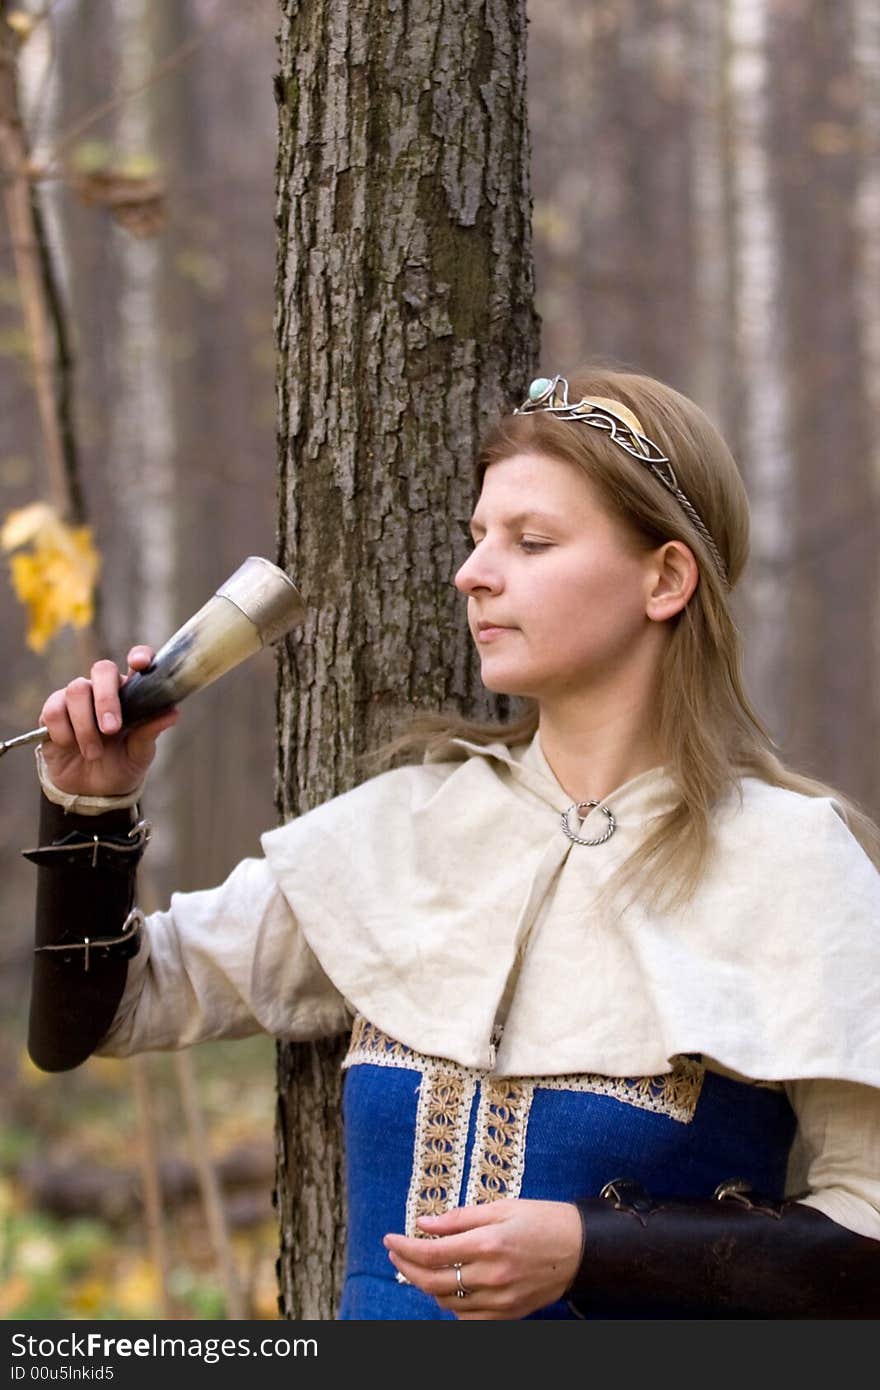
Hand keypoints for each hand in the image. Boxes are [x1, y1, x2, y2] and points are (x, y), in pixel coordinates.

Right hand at [38, 646, 179, 797]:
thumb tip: (173, 713)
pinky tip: (70, 746)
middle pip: (102, 669)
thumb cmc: (121, 766)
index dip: (140, 655)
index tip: (140, 663)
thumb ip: (150, 732)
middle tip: (111, 729)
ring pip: (76, 690)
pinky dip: (63, 732)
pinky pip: (53, 710)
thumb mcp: (140, 754)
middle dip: (106, 699)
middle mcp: (104, 690)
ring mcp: (77, 699)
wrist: (91, 792)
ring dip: (85, 725)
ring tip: (93, 753)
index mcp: (132, 694)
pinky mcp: (53, 712)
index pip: (137, 662)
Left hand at [383, 1199, 583, 1319]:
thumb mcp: (502, 1207)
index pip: (432, 1253)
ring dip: (426, 1286)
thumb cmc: (542, 1220)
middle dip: (407, 1267)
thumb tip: (424, 1224)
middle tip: (396, 1253)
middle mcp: (492, 1275)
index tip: (390, 1239)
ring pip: (447, 1301)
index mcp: (489, 1242)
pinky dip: (451, 1304)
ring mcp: (500, 1299)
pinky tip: (447, 1287)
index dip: (405, 1247)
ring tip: (420, 1267)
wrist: (581, 1249)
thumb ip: (460, 1218)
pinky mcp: (508, 1314)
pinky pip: (468, 1318)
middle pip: (433, 1281)